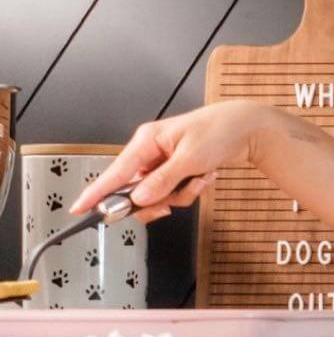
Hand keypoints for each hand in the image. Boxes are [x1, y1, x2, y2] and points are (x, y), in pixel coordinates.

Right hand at [68, 99, 274, 223]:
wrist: (249, 127)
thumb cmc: (221, 130)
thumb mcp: (191, 158)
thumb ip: (162, 181)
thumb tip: (138, 198)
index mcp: (147, 141)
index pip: (115, 172)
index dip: (97, 193)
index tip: (80, 209)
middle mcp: (152, 151)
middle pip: (135, 191)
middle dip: (158, 199)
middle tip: (172, 200)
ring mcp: (165, 162)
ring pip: (157, 195)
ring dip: (181, 194)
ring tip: (201, 177)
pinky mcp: (178, 170)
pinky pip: (174, 192)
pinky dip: (191, 190)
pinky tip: (206, 176)